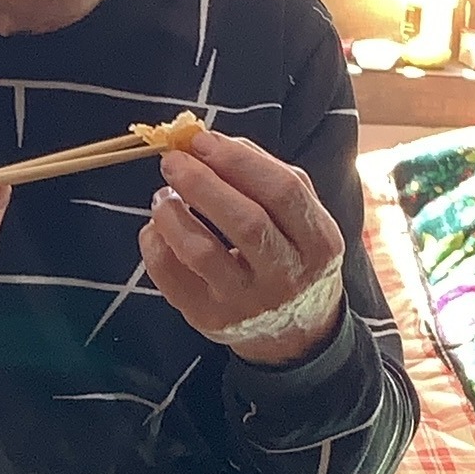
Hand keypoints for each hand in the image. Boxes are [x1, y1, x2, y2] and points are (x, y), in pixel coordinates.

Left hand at [140, 131, 347, 366]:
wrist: (294, 333)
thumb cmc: (292, 257)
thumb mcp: (303, 218)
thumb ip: (268, 175)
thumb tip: (213, 142)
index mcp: (319, 242)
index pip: (283, 192)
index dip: (238, 159)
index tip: (202, 140)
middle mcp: (287, 276)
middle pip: (246, 222)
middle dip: (202, 183)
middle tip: (172, 161)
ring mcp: (247, 303)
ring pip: (203, 252)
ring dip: (173, 215)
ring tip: (163, 195)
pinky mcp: (211, 320)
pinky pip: (172, 279)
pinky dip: (156, 245)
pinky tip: (157, 228)